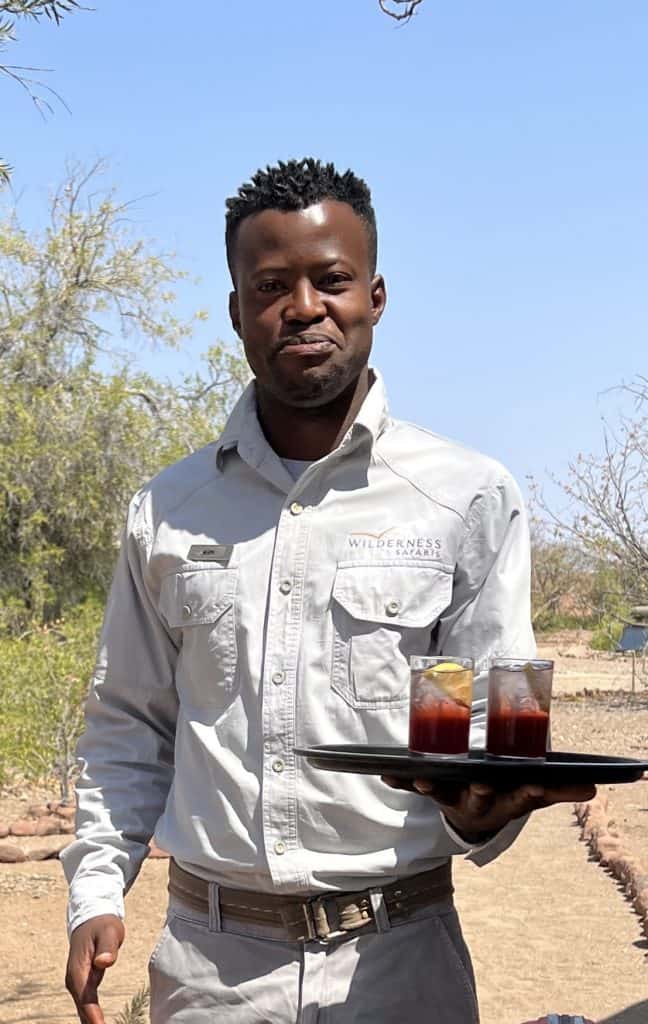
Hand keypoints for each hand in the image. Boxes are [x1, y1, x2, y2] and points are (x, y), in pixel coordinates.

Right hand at [65, 914, 124, 1023]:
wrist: (91, 918)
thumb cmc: (102, 924)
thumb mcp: (109, 931)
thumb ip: (108, 947)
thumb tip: (104, 963)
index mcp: (78, 970)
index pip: (86, 999)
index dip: (93, 1017)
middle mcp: (74, 980)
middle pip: (82, 1010)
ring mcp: (77, 983)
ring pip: (83, 1010)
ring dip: (91, 1022)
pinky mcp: (82, 984)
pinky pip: (87, 1005)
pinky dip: (92, 1017)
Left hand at [381, 776, 595, 843]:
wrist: (474, 819)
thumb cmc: (508, 796)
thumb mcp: (533, 796)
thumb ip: (559, 790)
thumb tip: (592, 788)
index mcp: (506, 803)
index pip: (521, 799)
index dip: (529, 793)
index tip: (536, 784)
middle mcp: (478, 805)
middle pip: (481, 799)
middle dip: (482, 792)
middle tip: (483, 783)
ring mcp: (452, 800)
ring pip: (444, 795)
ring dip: (433, 787)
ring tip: (423, 779)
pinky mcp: (431, 792)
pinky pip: (412, 787)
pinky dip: (400, 781)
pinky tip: (385, 773)